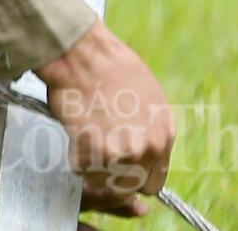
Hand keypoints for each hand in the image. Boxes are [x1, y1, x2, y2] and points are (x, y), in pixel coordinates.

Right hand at [36, 20, 174, 210]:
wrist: (83, 52)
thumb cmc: (108, 65)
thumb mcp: (148, 96)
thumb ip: (149, 128)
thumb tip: (141, 145)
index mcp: (164, 134)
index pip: (154, 181)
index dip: (133, 174)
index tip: (119, 166)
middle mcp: (149, 148)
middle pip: (130, 186)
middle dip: (113, 174)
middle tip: (96, 152)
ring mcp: (124, 152)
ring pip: (104, 180)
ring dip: (92, 165)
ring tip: (84, 136)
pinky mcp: (96, 150)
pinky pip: (81, 168)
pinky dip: (73, 154)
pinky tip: (74, 130)